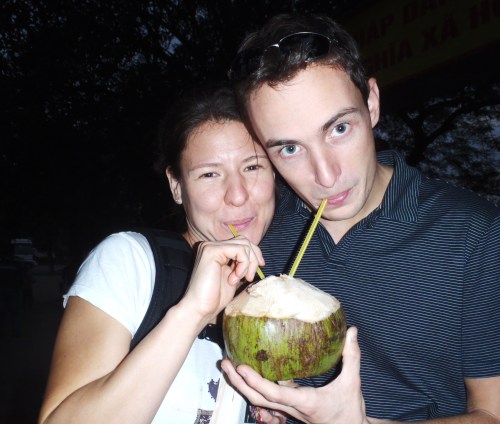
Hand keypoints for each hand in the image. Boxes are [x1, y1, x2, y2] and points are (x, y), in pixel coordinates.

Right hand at [180, 237, 263, 322]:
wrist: (200, 309)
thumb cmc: (215, 297)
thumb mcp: (234, 276)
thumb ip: (240, 264)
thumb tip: (257, 256)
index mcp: (216, 251)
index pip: (241, 242)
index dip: (255, 253)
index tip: (261, 266)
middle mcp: (211, 245)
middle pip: (244, 240)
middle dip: (254, 257)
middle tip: (249, 277)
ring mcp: (210, 246)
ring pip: (243, 244)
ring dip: (248, 264)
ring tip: (240, 279)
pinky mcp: (211, 250)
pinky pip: (239, 250)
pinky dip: (243, 264)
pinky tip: (235, 278)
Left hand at [221, 327, 367, 423]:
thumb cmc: (349, 410)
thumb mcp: (352, 384)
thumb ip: (351, 357)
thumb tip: (352, 331)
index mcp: (303, 401)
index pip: (274, 394)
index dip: (256, 382)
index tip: (241, 367)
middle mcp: (290, 408)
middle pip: (257, 399)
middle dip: (238, 382)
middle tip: (225, 363)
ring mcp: (288, 409)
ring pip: (259, 400)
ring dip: (243, 384)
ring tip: (230, 365)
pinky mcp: (289, 407)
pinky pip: (268, 397)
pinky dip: (256, 385)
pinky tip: (251, 369)